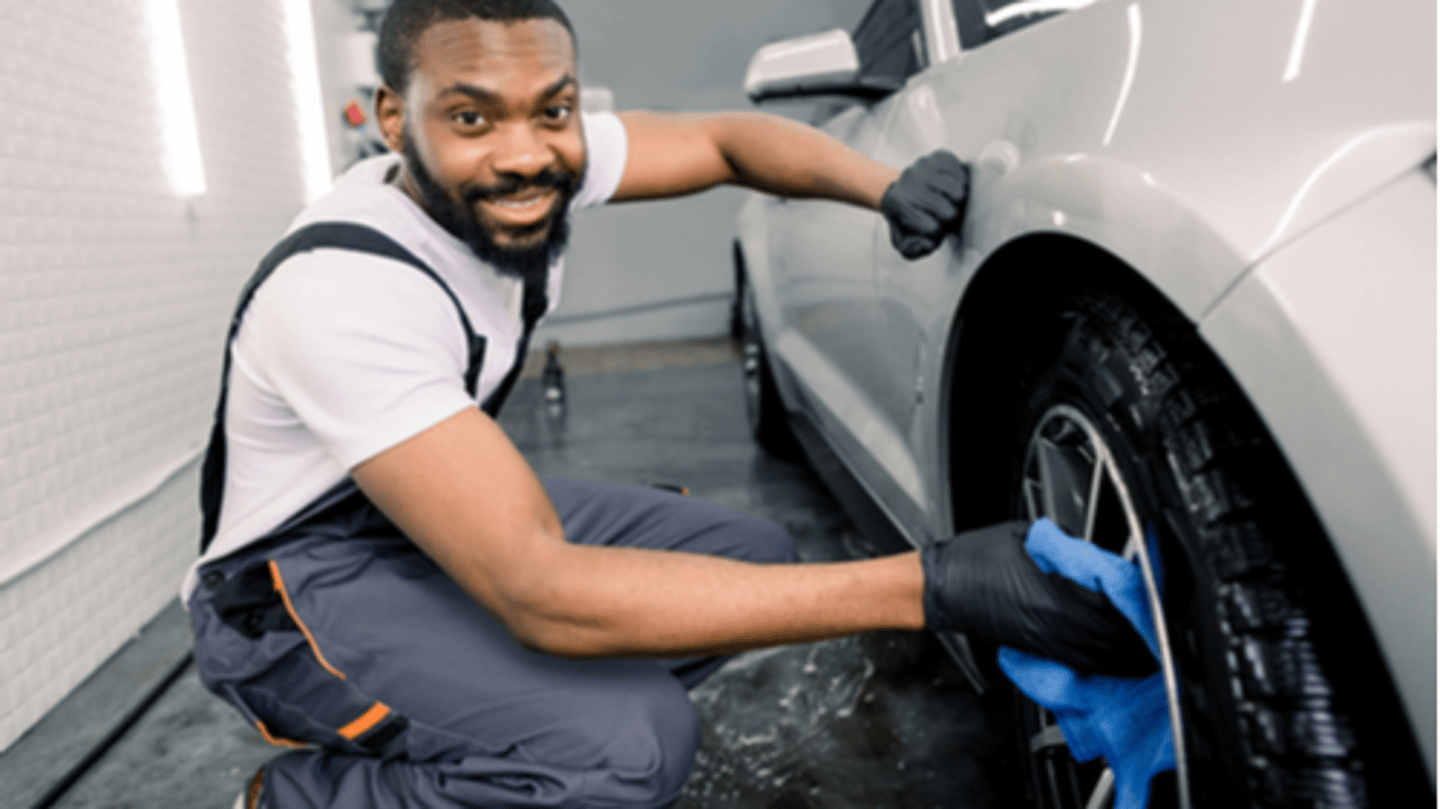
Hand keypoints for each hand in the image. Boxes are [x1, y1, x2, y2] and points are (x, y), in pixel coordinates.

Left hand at [879, 150, 969, 259]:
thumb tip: (926, 243)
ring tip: (945, 199)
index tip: (930, 225)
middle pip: (949, 212)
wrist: (901, 188)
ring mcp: (925, 165)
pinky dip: (961, 183)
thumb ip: (911, 250)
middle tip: (939, 212)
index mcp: (899, 203)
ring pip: (959, 194)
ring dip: (956, 201)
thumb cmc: (906, 216)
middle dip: (949, 217)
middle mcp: (910, 180)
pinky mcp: (940, 156)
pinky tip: (948, 186)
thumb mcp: (902, 239)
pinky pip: (963, 175)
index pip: (933, 229)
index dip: (937, 232)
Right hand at [921, 520, 1155, 677]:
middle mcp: (1051, 626)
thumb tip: (1088, 551)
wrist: (940, 587)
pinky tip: (1111, 654)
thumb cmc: (973, 560)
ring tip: (1144, 649)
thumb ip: (1062, 544)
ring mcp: (1043, 641)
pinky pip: (1078, 661)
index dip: (1135, 610)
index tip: (1150, 601)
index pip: (1109, 612)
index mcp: (1051, 597)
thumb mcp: (1022, 535)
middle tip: (1157, 631)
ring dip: (1123, 656)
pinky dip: (1101, 660)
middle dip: (1138, 640)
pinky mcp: (1035, 648)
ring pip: (1097, 658)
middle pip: (1110, 643)